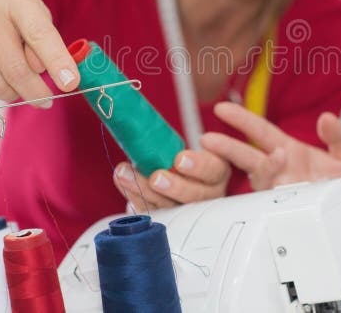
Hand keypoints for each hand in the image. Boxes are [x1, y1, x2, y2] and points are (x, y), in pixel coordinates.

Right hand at [0, 0, 79, 105]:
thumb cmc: (0, 3)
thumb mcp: (29, 8)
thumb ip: (43, 39)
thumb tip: (44, 72)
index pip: (40, 34)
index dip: (58, 62)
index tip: (70, 83)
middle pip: (16, 69)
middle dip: (36, 92)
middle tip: (45, 100)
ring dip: (12, 92)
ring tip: (16, 81)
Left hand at [113, 148, 231, 211]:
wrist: (176, 178)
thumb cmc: (181, 158)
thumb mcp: (186, 148)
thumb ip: (172, 142)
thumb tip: (141, 121)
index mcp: (217, 171)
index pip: (214, 170)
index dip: (199, 165)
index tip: (179, 158)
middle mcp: (207, 194)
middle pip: (195, 196)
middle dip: (174, 186)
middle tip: (156, 177)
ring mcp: (187, 211)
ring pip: (170, 207)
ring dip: (144, 190)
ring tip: (123, 174)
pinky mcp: (168, 220)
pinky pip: (152, 212)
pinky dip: (135, 197)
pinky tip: (123, 183)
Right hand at [200, 102, 340, 220]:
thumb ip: (338, 136)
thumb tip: (327, 117)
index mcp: (290, 151)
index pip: (261, 132)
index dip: (242, 120)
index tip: (222, 109)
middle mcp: (280, 171)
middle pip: (248, 156)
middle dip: (228, 147)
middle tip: (208, 139)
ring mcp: (281, 192)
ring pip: (258, 179)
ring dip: (259, 168)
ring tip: (274, 158)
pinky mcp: (288, 212)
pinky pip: (270, 205)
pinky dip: (269, 196)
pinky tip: (275, 190)